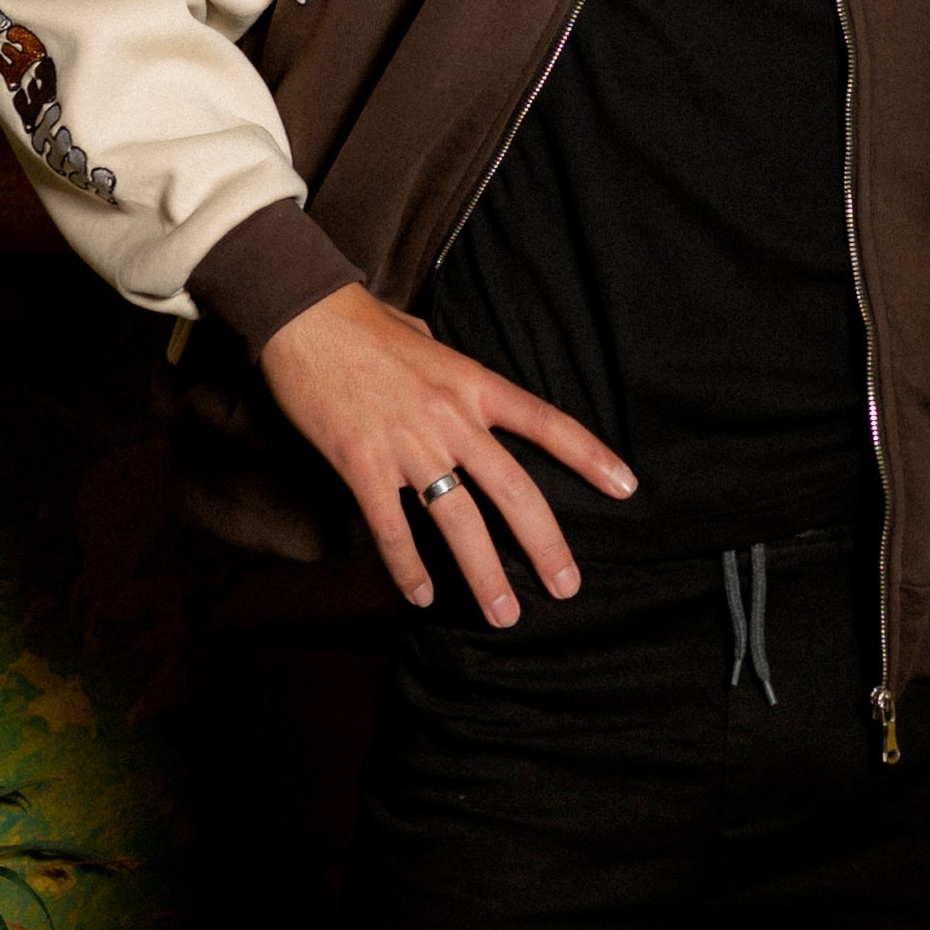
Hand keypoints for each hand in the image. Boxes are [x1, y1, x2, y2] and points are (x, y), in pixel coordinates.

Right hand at [256, 284, 634, 624]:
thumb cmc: (365, 323)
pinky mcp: (362, 463)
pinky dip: (408, 567)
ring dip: (483, 575)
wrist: (304, 315)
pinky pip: (392, 528)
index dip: (590, 457)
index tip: (626, 487)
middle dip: (545, 545)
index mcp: (473, 383)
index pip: (546, 424)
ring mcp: (407, 444)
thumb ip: (454, 374)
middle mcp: (451, 417)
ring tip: (503, 615)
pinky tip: (421, 596)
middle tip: (567, 587)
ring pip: (459, 522)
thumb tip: (462, 391)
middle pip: (513, 491)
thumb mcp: (428, 339)